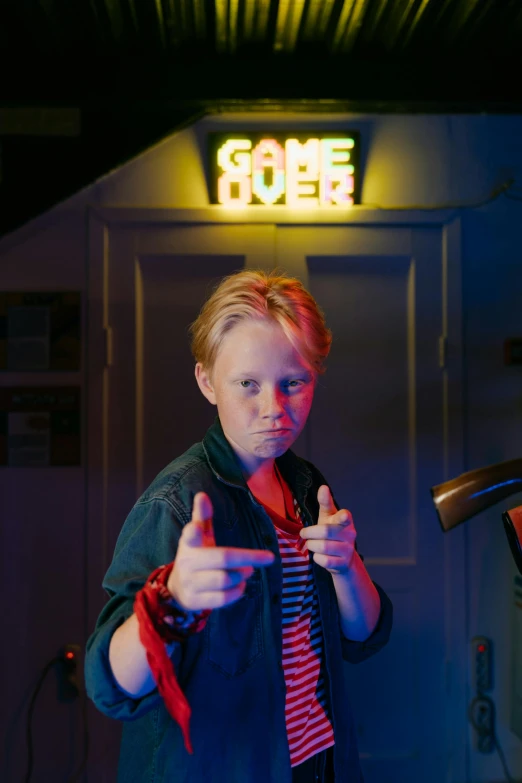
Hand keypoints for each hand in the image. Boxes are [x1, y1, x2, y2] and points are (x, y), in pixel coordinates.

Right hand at [167, 492, 274, 610]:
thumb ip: (203, 517)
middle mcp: (187, 563)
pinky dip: (236, 592)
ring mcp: (190, 583)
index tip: (196, 528)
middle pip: (221, 558)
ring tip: (248, 572)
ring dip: (242, 576)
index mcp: (189, 543)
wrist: (178, 589)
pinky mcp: (195, 601)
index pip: (189, 535)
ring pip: (223, 580)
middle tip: (266, 558)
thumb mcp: (199, 537)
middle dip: (247, 557)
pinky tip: (240, 586)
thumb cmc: (196, 557)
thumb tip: (202, 494)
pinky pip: (222, 598)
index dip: (193, 532)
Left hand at [299, 485, 356, 575]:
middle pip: (325, 532)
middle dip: (310, 533)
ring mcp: (348, 550)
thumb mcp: (327, 516)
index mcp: (345, 520)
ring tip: (311, 544)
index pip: (344, 517)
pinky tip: (318, 555)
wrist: (343, 558)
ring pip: (322, 547)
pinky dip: (316, 558)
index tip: (343, 514)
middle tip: (304, 533)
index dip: (343, 516)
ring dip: (311, 545)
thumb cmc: (331, 531)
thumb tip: (323, 487)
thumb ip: (325, 502)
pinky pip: (324, 560)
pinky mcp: (343, 564)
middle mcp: (350, 534)